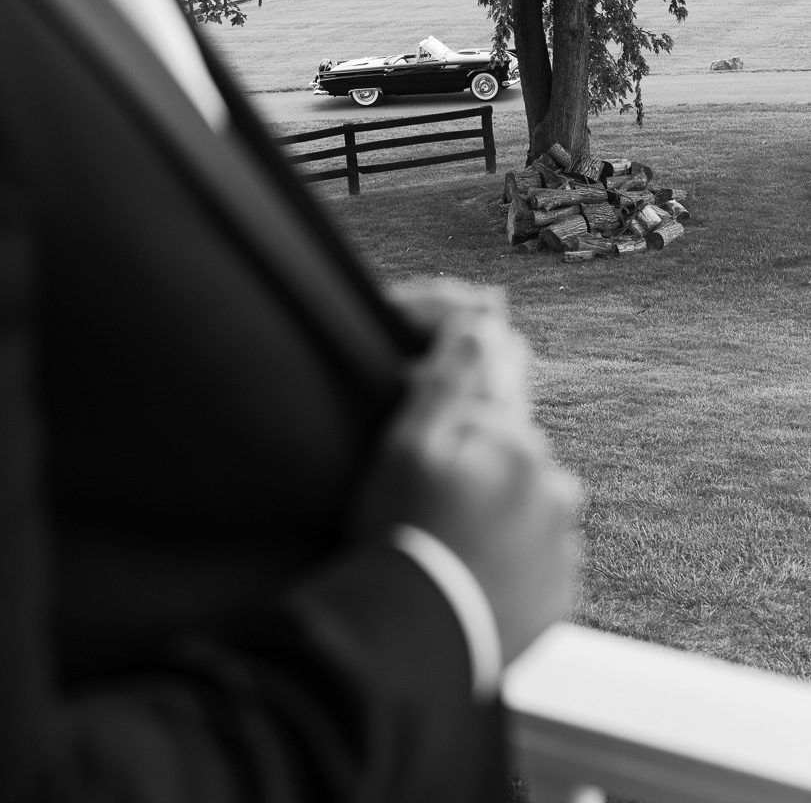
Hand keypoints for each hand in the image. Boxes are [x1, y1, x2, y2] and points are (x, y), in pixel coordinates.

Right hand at [358, 281, 578, 663]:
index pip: (497, 409)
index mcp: (520, 444)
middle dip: (478, 471)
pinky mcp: (560, 596)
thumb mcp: (408, 445)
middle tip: (429, 507)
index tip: (432, 458)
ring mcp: (561, 547)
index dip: (457, 426)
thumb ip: (448, 380)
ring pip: (526, 510)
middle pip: (512, 460)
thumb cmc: (405, 535)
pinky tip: (467, 574)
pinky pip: (534, 561)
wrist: (417, 641)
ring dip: (496, 517)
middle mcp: (556, 490)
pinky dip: (508, 562)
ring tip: (447, 546)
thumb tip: (482, 325)